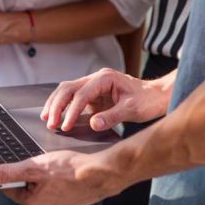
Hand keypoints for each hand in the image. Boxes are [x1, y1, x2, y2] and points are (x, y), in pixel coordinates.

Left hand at [0, 150, 121, 204]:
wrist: (103, 173)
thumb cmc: (71, 169)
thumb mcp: (34, 166)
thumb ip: (7, 172)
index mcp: (32, 204)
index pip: (10, 188)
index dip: (11, 173)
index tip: (16, 163)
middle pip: (27, 186)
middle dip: (31, 173)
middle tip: (42, 162)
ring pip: (44, 186)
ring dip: (46, 175)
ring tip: (56, 165)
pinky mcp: (72, 200)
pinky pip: (59, 187)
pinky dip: (59, 179)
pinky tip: (66, 170)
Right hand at [41, 68, 171, 131]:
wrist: (158, 96)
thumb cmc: (148, 100)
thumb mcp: (132, 110)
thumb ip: (112, 117)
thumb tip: (93, 124)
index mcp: (105, 78)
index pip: (81, 94)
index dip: (71, 111)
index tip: (65, 126)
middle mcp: (96, 78)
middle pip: (68, 88)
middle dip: (56, 105)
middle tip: (49, 122)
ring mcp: (94, 85)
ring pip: (67, 90)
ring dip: (56, 104)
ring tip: (47, 118)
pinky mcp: (94, 94)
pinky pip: (74, 98)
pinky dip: (63, 106)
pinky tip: (57, 116)